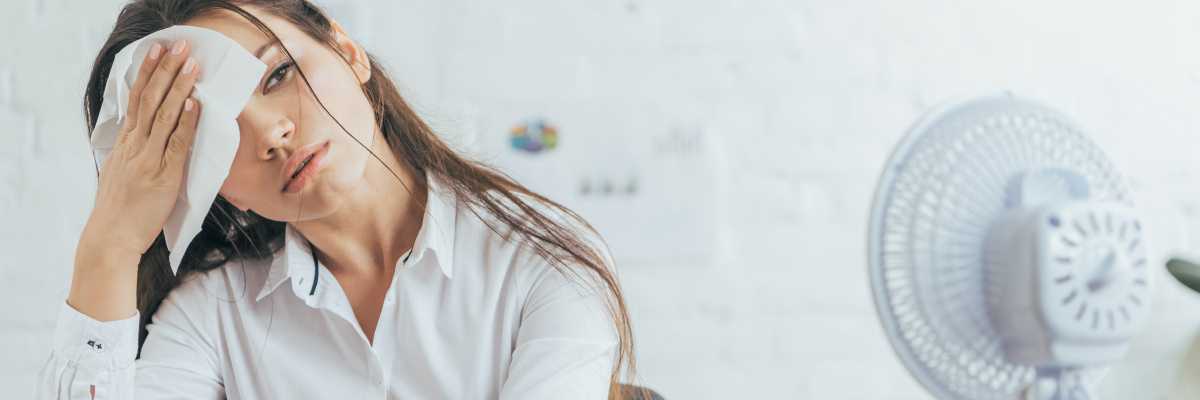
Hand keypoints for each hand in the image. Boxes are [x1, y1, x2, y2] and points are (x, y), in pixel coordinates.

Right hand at [86, 38, 200, 254]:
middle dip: (166, 69)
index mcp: (125, 143)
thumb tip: (149, 136)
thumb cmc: (121, 210)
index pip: (136, 99)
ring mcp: (148, 160)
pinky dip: (185, 123)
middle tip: (179, 45)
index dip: (148, 73)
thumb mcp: (121, 172)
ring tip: (191, 64)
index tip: (157, 51)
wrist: (111, 238)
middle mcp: (135, 146)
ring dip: (179, 87)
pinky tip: (192, 104)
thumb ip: (135, 151)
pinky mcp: (163, 177)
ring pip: (163, 115)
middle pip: (150, 99)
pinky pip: (176, 144)